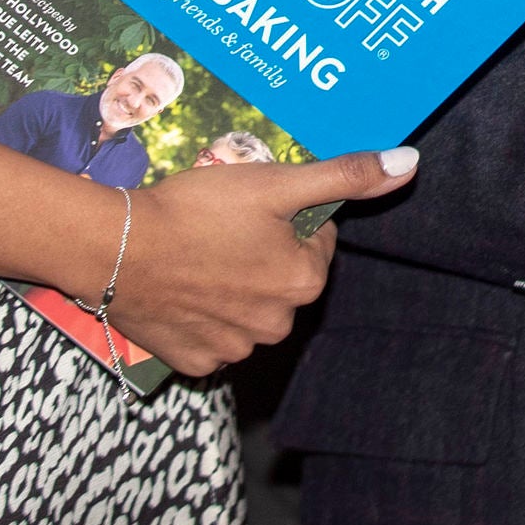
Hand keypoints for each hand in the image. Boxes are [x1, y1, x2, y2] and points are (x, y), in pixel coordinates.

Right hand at [113, 146, 416, 377]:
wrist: (115, 249)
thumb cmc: (197, 211)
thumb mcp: (276, 183)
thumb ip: (345, 176)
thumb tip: (409, 164)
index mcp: (304, 282)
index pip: (314, 242)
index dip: (287, 217)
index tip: (253, 207)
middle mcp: (276, 325)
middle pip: (282, 277)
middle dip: (262, 253)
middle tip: (222, 227)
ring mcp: (233, 349)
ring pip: (247, 306)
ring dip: (232, 283)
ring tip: (197, 253)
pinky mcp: (193, 360)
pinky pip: (211, 334)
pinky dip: (201, 313)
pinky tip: (181, 286)